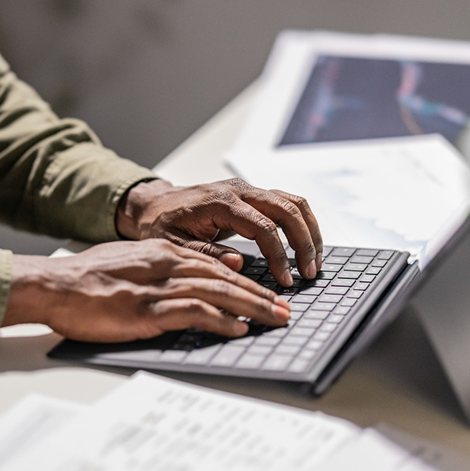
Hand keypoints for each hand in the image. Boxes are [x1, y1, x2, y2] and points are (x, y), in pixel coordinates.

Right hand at [1, 239, 290, 342]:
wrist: (54, 284)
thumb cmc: (86, 278)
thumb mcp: (130, 259)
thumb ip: (166, 262)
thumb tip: (202, 268)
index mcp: (162, 252)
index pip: (214, 264)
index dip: (245, 280)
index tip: (266, 294)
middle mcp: (166, 265)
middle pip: (225, 277)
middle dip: (259, 294)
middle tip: (284, 310)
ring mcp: (157, 287)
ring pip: (217, 292)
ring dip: (251, 307)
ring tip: (274, 320)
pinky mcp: (146, 310)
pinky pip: (193, 311)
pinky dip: (220, 320)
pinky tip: (237, 329)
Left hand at [115, 178, 322, 286]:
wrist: (155, 204)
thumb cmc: (161, 224)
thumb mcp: (173, 244)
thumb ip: (204, 253)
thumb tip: (237, 262)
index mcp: (220, 202)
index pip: (263, 227)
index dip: (278, 256)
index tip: (284, 280)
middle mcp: (239, 191)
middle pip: (287, 210)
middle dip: (304, 243)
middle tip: (309, 273)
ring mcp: (248, 190)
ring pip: (293, 202)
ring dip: (309, 231)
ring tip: (314, 262)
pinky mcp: (253, 195)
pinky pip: (287, 203)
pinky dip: (302, 223)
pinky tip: (306, 246)